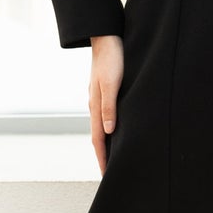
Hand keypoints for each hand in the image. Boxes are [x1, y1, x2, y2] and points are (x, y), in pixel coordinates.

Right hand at [89, 34, 123, 172]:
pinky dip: (110, 129)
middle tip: (109, 173)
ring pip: (102, 127)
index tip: (106, 175)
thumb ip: (109, 107)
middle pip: (98, 136)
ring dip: (106, 144)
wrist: (106, 37)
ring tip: (113, 158)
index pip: (98, 139)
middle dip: (103, 155)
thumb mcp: (111, 83)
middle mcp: (95, 104)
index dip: (102, 158)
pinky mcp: (104, 91)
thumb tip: (109, 131)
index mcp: (96, 105)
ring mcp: (99, 98)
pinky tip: (117, 131)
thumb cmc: (112, 58)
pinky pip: (106, 116)